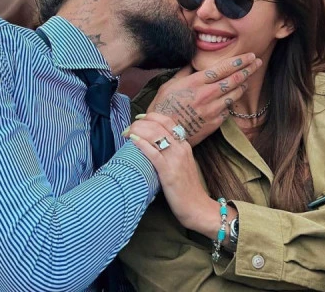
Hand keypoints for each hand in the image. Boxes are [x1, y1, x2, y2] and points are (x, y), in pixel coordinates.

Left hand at [126, 113, 217, 232]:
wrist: (197, 207)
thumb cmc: (186, 188)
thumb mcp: (181, 164)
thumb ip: (171, 153)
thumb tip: (154, 145)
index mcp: (184, 145)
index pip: (168, 121)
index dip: (151, 116)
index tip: (138, 119)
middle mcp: (181, 148)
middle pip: (159, 125)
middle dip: (140, 122)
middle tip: (128, 128)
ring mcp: (175, 159)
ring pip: (156, 135)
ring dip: (138, 130)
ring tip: (126, 133)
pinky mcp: (169, 172)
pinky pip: (154, 154)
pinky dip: (142, 144)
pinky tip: (133, 140)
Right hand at [148, 54, 261, 146]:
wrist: (163, 134)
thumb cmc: (162, 108)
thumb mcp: (169, 84)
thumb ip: (185, 73)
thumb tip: (193, 63)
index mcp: (196, 82)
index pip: (223, 68)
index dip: (239, 61)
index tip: (249, 55)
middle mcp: (207, 94)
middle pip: (234, 79)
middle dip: (248, 69)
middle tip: (257, 62)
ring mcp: (213, 109)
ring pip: (235, 94)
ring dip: (243, 85)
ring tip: (247, 78)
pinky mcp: (215, 123)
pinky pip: (228, 110)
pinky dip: (231, 102)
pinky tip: (232, 98)